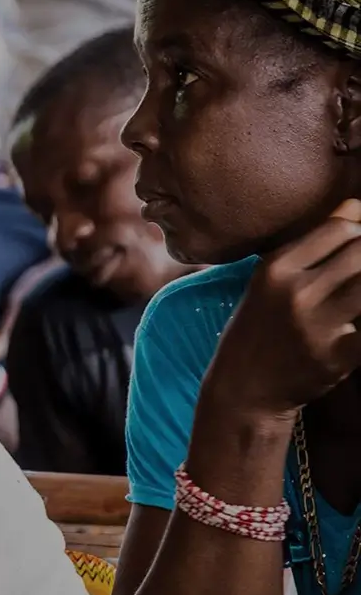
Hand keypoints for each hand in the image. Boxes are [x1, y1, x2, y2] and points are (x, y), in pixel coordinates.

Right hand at [202, 199, 360, 417]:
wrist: (245, 388)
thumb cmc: (259, 328)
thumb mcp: (270, 281)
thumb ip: (310, 246)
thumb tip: (356, 206)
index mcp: (275, 268)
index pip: (340, 228)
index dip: (359, 232)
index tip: (356, 246)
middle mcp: (295, 291)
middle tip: (355, 274)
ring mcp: (317, 324)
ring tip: (355, 294)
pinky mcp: (338, 354)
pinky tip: (358, 320)